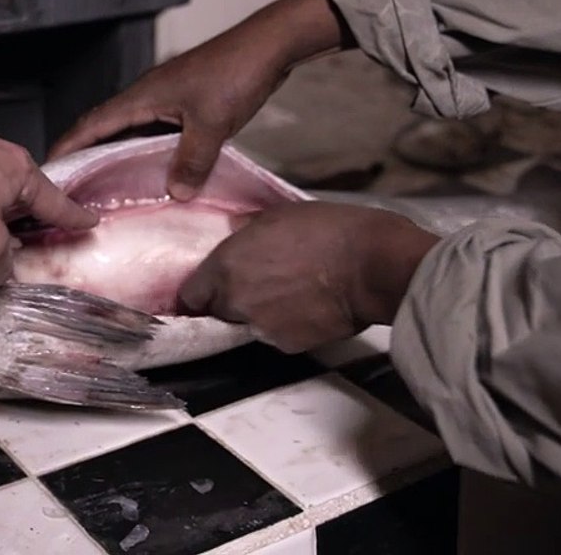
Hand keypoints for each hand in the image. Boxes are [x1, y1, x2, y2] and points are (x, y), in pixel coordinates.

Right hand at [49, 25, 286, 201]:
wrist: (268, 46)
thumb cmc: (235, 75)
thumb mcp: (210, 125)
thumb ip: (191, 161)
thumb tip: (176, 194)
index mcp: (142, 97)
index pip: (92, 125)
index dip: (68, 147)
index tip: (48, 170)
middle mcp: (148, 97)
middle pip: (107, 129)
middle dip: (88, 156)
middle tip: (76, 189)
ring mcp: (168, 99)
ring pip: (135, 133)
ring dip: (121, 157)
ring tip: (111, 189)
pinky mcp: (187, 104)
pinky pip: (159, 133)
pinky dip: (152, 154)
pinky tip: (159, 175)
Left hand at [178, 202, 439, 352]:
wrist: (370, 265)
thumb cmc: (327, 230)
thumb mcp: (278, 214)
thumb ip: (246, 230)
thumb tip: (234, 232)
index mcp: (225, 267)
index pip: (190, 296)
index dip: (201, 292)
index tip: (212, 287)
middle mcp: (234, 302)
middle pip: (216, 313)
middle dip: (230, 302)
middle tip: (257, 284)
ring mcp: (260, 329)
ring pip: (246, 327)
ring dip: (258, 314)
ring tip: (287, 295)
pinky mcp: (287, 346)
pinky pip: (276, 337)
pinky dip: (285, 326)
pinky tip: (306, 308)